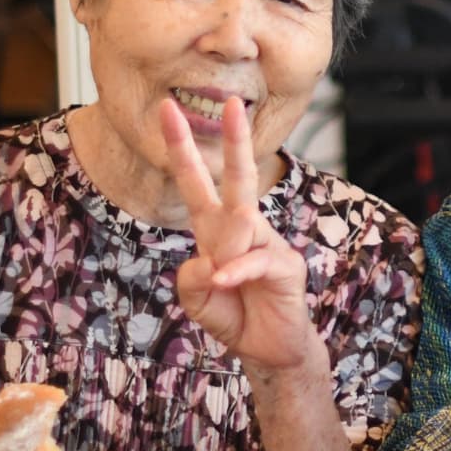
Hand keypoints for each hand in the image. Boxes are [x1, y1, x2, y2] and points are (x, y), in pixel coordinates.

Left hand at [165, 98, 322, 376]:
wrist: (269, 350)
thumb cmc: (234, 316)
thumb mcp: (197, 300)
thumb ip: (190, 280)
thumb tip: (206, 261)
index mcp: (216, 231)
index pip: (197, 183)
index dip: (182, 148)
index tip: (166, 112)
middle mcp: (243, 229)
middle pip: (237, 177)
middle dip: (234, 138)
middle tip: (230, 101)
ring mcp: (267, 244)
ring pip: (243, 222)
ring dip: (228, 244)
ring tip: (221, 279)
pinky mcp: (284, 265)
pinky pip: (255, 261)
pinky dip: (236, 274)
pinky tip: (225, 283)